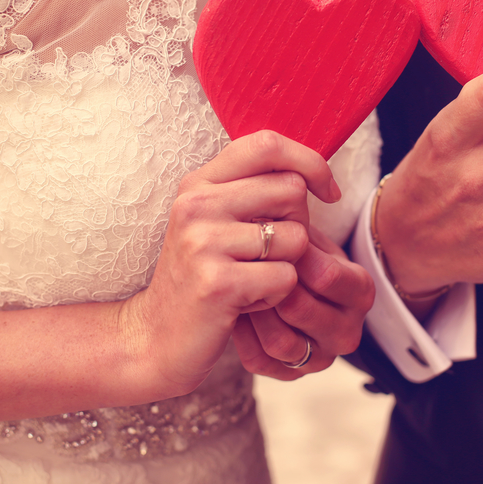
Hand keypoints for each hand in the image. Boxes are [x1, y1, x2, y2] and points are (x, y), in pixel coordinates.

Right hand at [121, 130, 340, 398]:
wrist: (155, 338)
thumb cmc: (201, 278)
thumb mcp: (216, 223)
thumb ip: (252, 191)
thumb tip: (311, 171)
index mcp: (198, 183)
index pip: (266, 145)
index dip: (310, 162)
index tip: (327, 193)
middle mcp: (196, 204)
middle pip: (292, 192)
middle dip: (299, 226)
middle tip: (270, 256)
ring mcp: (203, 242)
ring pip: (296, 238)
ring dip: (287, 267)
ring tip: (252, 281)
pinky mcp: (217, 283)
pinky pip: (285, 278)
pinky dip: (276, 297)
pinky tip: (246, 303)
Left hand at [233, 226, 374, 379]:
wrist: (281, 287)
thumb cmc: (293, 253)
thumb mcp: (306, 234)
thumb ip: (295, 224)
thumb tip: (266, 209)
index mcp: (360, 291)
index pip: (326, 275)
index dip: (288, 255)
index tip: (263, 237)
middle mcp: (348, 330)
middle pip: (299, 309)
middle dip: (265, 285)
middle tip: (241, 263)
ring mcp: (321, 357)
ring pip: (279, 341)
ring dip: (253, 311)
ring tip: (237, 288)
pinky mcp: (292, 374)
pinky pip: (260, 361)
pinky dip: (243, 335)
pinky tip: (235, 311)